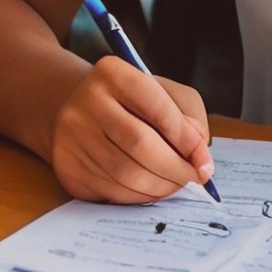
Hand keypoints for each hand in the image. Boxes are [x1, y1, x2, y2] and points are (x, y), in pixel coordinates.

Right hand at [48, 56, 212, 203]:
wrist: (80, 109)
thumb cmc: (132, 102)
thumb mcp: (164, 93)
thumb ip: (188, 117)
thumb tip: (198, 156)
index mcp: (113, 73)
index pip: (157, 108)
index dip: (186, 140)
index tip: (204, 162)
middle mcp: (87, 100)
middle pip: (140, 144)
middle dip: (175, 169)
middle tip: (194, 180)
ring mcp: (72, 135)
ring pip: (126, 175)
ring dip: (159, 188)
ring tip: (173, 185)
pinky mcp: (67, 166)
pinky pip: (110, 192)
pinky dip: (137, 197)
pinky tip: (148, 189)